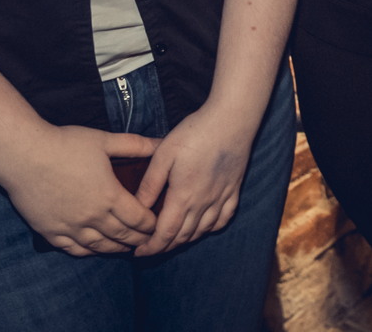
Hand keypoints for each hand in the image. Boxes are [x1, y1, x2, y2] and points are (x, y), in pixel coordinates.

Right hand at [0, 126, 160, 255]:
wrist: (24, 155)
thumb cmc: (65, 144)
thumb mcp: (104, 140)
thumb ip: (135, 145)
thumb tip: (161, 143)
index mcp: (109, 196)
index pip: (138, 219)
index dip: (151, 224)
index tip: (158, 225)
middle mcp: (93, 217)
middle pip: (122, 235)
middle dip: (138, 239)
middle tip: (149, 241)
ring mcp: (70, 228)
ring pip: (100, 246)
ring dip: (116, 249)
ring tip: (126, 248)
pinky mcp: (50, 232)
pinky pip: (74, 249)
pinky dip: (89, 251)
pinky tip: (95, 248)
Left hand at [132, 104, 257, 255]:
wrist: (231, 119)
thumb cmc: (195, 133)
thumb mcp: (164, 154)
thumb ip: (150, 183)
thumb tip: (137, 208)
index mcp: (183, 196)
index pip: (165, 233)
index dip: (151, 247)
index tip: (138, 253)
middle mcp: (203, 203)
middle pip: (183, 236)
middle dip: (164, 247)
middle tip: (150, 248)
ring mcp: (221, 198)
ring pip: (202, 231)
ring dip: (185, 240)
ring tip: (171, 239)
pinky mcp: (233, 190)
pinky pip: (223, 219)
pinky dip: (210, 229)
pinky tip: (203, 226)